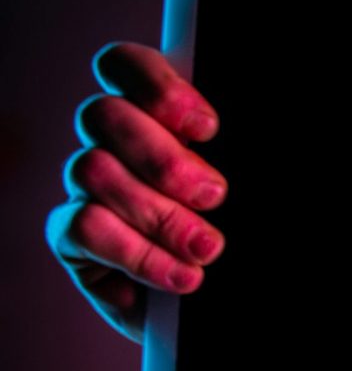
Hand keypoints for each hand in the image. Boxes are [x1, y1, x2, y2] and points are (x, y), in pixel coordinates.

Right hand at [44, 42, 225, 343]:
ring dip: (157, 212)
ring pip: (92, 170)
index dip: (156, 86)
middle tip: (214, 196)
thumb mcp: (260, 188)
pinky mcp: (73, 240)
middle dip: (163, 157)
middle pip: (104, 115)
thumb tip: (231, 139)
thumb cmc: (251, 236)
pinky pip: (83, 228)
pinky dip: (137, 254)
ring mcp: (87, 190)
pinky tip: (181, 276)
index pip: (125, 66)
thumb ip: (247, 155)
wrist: (235, 304)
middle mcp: (113, 144)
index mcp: (155, 116)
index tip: (208, 128)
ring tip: (208, 247)